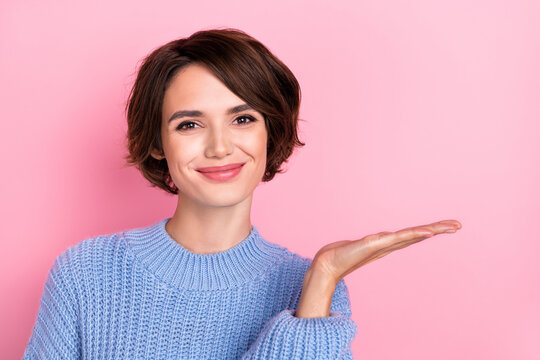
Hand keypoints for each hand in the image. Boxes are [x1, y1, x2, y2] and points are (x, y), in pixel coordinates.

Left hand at [295, 219, 461, 317]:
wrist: (327, 264)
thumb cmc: (343, 255)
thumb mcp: (361, 245)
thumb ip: (372, 242)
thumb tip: (380, 239)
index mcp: (388, 243)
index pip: (414, 234)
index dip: (432, 230)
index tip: (450, 226)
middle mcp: (389, 244)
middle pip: (419, 234)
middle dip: (439, 229)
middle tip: (458, 225)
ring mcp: (383, 245)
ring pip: (412, 235)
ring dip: (431, 230)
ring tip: (448, 227)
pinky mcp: (374, 245)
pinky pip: (397, 238)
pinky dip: (413, 234)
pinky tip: (425, 232)